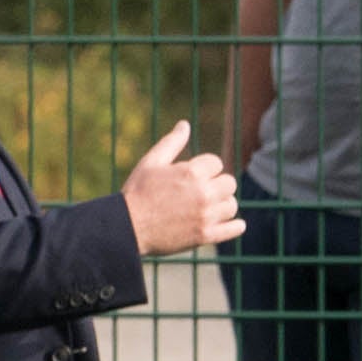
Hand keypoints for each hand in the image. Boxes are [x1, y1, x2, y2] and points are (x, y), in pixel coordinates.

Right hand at [121, 120, 243, 256]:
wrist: (127, 228)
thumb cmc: (137, 193)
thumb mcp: (151, 162)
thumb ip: (171, 142)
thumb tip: (185, 124)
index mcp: (192, 171)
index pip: (216, 163)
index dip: (205, 169)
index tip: (192, 178)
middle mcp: (203, 192)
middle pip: (229, 183)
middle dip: (216, 186)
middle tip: (200, 193)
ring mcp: (206, 215)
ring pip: (231, 205)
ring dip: (222, 205)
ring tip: (206, 209)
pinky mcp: (205, 235)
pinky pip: (234, 229)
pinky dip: (234, 226)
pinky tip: (227, 224)